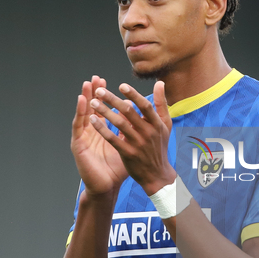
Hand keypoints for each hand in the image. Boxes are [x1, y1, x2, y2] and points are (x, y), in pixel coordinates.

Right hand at [71, 75, 128, 195]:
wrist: (106, 187)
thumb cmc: (117, 169)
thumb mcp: (128, 146)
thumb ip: (134, 131)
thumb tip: (142, 116)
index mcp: (105, 132)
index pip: (106, 110)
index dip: (109, 97)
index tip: (113, 84)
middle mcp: (93, 133)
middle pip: (93, 109)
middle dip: (95, 93)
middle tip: (97, 78)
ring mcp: (84, 138)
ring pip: (83, 114)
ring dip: (85, 98)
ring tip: (87, 85)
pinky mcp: (78, 144)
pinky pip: (78, 126)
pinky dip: (79, 113)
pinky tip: (82, 102)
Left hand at [89, 81, 175, 195]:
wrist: (157, 174)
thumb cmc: (159, 147)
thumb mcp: (165, 125)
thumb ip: (161, 104)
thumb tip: (159, 83)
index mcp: (157, 124)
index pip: (144, 106)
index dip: (133, 95)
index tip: (121, 86)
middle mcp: (148, 133)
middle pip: (128, 112)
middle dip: (112, 99)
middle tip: (99, 90)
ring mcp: (138, 144)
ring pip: (119, 124)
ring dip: (104, 112)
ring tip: (93, 102)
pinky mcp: (128, 154)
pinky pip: (112, 139)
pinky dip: (102, 129)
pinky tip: (92, 120)